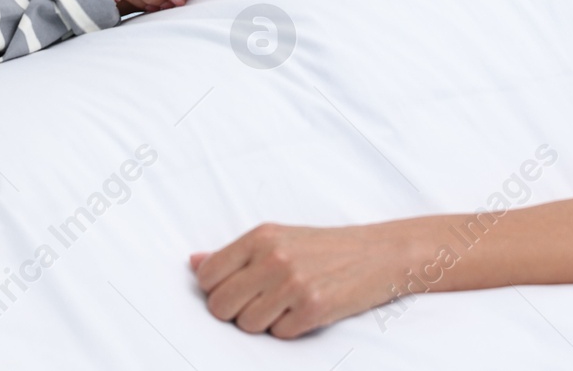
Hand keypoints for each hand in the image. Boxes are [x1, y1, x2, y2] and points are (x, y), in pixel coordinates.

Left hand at [191, 222, 414, 338]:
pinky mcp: (312, 309)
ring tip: (285, 304)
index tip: (236, 289)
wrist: (378, 254)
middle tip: (259, 301)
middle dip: (235, 311)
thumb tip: (194, 263)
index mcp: (261, 236)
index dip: (216, 290)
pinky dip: (288, 328)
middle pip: (220, 306)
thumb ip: (234, 254)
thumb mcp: (278, 238)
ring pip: (246, 324)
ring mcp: (293, 284)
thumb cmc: (324, 247)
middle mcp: (274, 258)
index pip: (208, 276)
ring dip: (263, 321)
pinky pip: (277, 335)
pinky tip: (304, 309)